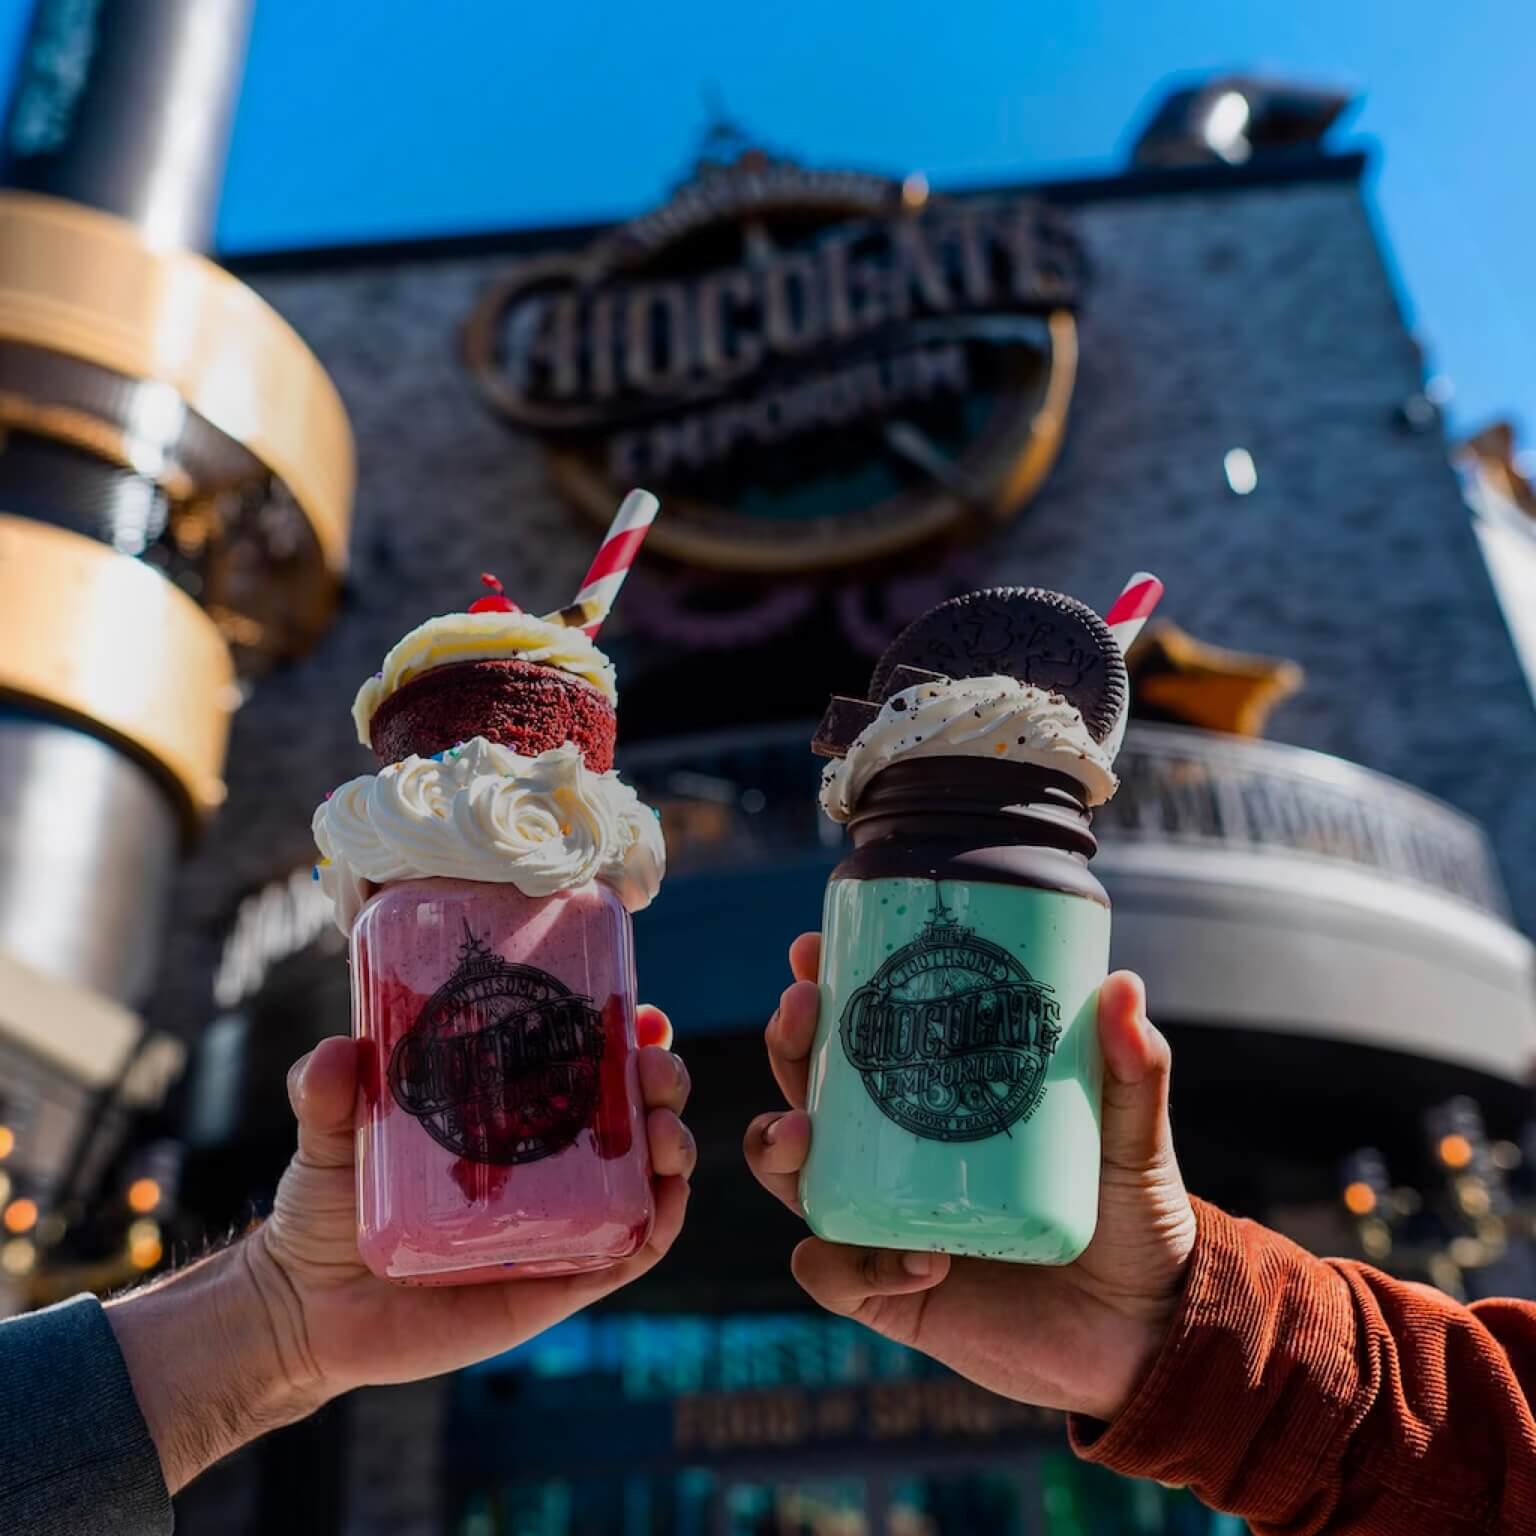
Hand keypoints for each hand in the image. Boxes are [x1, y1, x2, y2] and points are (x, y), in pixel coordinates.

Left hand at [110, 1008, 691, 1491]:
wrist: (308, 1312)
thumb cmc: (326, 1211)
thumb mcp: (327, 1137)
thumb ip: (324, 1093)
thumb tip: (334, 1055)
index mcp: (507, 1110)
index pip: (584, 1060)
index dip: (625, 1033)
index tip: (639, 1014)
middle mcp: (547, 1160)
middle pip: (631, 1109)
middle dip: (662, 1080)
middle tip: (655, 1070)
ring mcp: (560, 1220)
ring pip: (646, 1176)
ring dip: (673, 1145)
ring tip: (662, 1134)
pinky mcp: (562, 1280)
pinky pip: (630, 1249)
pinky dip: (662, 1222)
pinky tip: (665, 1200)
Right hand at [744, 936, 1194, 1422]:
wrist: (1144, 1336)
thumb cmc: (1133, 1222)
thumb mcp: (1130, 1141)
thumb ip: (1135, 1073)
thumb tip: (1122, 987)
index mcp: (933, 1100)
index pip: (860, 1035)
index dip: (820, 992)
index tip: (812, 951)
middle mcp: (892, 1156)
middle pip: (805, 1091)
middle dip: (787, 1047)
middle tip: (803, 1012)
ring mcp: (882, 1222)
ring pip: (791, 1175)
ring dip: (777, 1145)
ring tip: (806, 1132)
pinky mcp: (887, 1294)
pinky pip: (833, 1275)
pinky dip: (855, 1265)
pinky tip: (922, 1261)